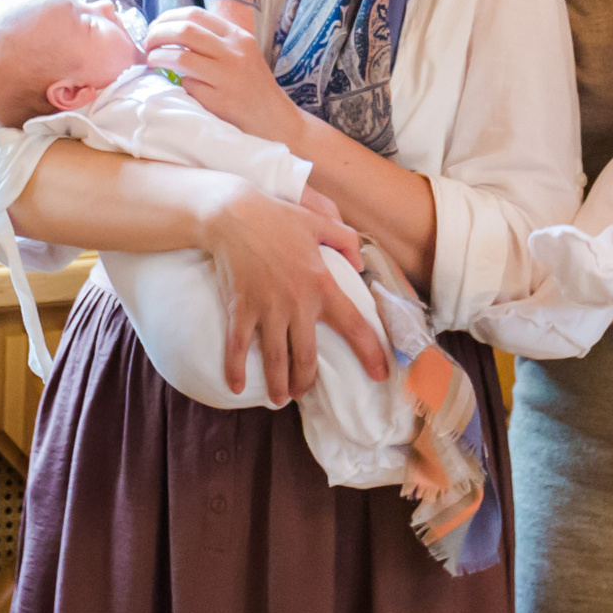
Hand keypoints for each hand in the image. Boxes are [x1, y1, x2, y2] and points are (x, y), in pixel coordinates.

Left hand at [147, 6, 303, 145]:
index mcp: (237, 36)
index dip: (168, 18)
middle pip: (184, 31)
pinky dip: (176, 83)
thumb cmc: (251, 87)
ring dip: (157, 58)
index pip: (195, 14)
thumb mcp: (241, 54)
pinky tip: (173, 85)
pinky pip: (187, 86)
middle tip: (146, 44)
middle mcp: (234, 52)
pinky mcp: (221, 100)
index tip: (156, 27)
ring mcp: (228, 77)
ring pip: (180, 58)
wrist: (275, 120)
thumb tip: (171, 30)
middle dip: (157, 34)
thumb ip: (214, 41)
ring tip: (151, 61)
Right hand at [195, 174, 388, 398]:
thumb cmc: (276, 217)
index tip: (380, 374)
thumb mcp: (319, 222)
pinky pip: (238, 347)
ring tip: (279, 398)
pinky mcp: (240, 310)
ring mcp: (267, 310)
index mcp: (322, 285)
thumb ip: (346, 241)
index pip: (354, 326)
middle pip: (307, 357)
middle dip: (306, 381)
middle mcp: (297, 304)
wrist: (232, 214)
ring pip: (276, 360)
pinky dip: (236, 370)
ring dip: (278, 385)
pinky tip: (237, 387)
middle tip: (303, 391)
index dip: (370, 354)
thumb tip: (361, 264)